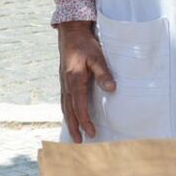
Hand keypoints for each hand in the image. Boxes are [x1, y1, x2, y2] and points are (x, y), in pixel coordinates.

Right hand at [57, 21, 115, 142]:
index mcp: (74, 80)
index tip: (91, 133)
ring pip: (65, 107)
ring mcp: (64, 82)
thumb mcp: (97, 57)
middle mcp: (66, 84)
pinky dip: (68, 111)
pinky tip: (71, 116)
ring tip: (74, 134)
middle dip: (74, 127)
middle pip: (69, 110)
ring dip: (70, 121)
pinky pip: (65, 100)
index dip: (85, 121)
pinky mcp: (64, 80)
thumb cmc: (85, 44)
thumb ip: (103, 73)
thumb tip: (112, 89)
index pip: (79, 106)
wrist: (71, 32)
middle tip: (78, 142)